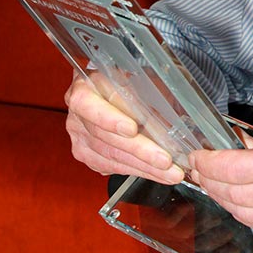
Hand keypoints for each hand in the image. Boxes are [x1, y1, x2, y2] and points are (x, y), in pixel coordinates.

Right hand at [65, 74, 183, 183]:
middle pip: (105, 137)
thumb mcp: (139, 79)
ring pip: (111, 156)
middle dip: (139, 150)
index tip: (132, 129)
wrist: (110, 93)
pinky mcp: (88, 155)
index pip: (88, 104)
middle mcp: (78, 114)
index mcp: (84, 87)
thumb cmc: (127, 82)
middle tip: (165, 160)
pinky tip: (157, 173)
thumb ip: (148, 92)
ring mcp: (80, 137)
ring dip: (144, 167)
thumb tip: (174, 113)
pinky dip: (138, 171)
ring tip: (170, 172)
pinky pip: (113, 167)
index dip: (110, 119)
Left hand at [188, 114, 252, 248]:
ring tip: (219, 182)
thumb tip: (244, 146)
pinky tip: (247, 198)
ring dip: (226, 198)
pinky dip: (249, 212)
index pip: (236, 168)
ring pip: (245, 214)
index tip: (198, 155)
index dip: (208, 162)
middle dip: (210, 180)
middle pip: (234, 194)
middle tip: (202, 166)